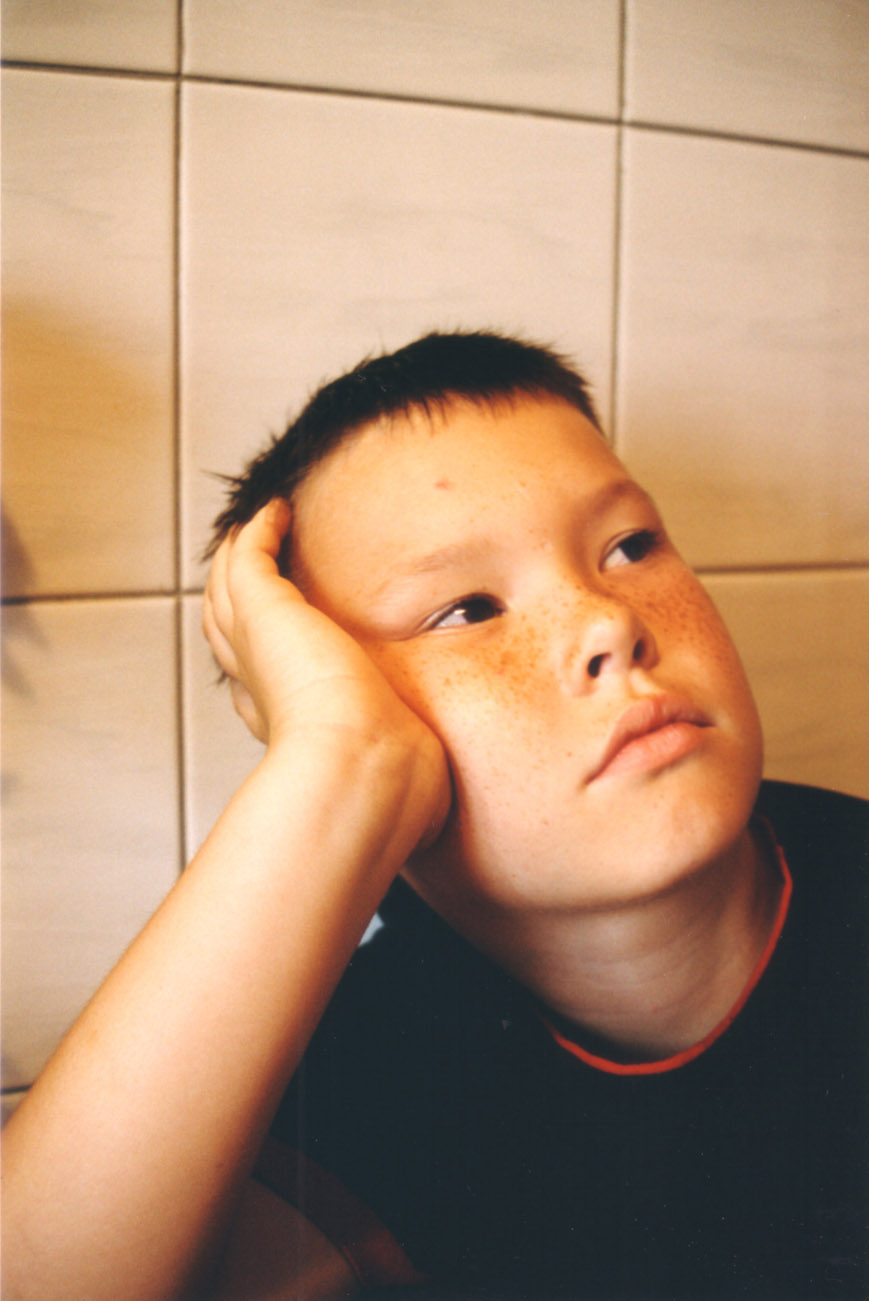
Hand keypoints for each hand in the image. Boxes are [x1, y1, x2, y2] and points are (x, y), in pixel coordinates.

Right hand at [203, 500, 450, 844]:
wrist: (362, 769)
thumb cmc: (386, 784)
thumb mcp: (396, 770)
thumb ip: (405, 769)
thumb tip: (440, 798)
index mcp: (284, 720)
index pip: (258, 677)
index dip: (262, 654)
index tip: (281, 639)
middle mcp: (259, 683)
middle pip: (230, 626)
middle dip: (240, 596)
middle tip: (257, 562)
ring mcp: (255, 644)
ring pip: (229, 588)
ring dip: (244, 553)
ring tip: (263, 526)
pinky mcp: (265, 609)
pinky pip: (248, 557)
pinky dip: (258, 532)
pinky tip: (278, 510)